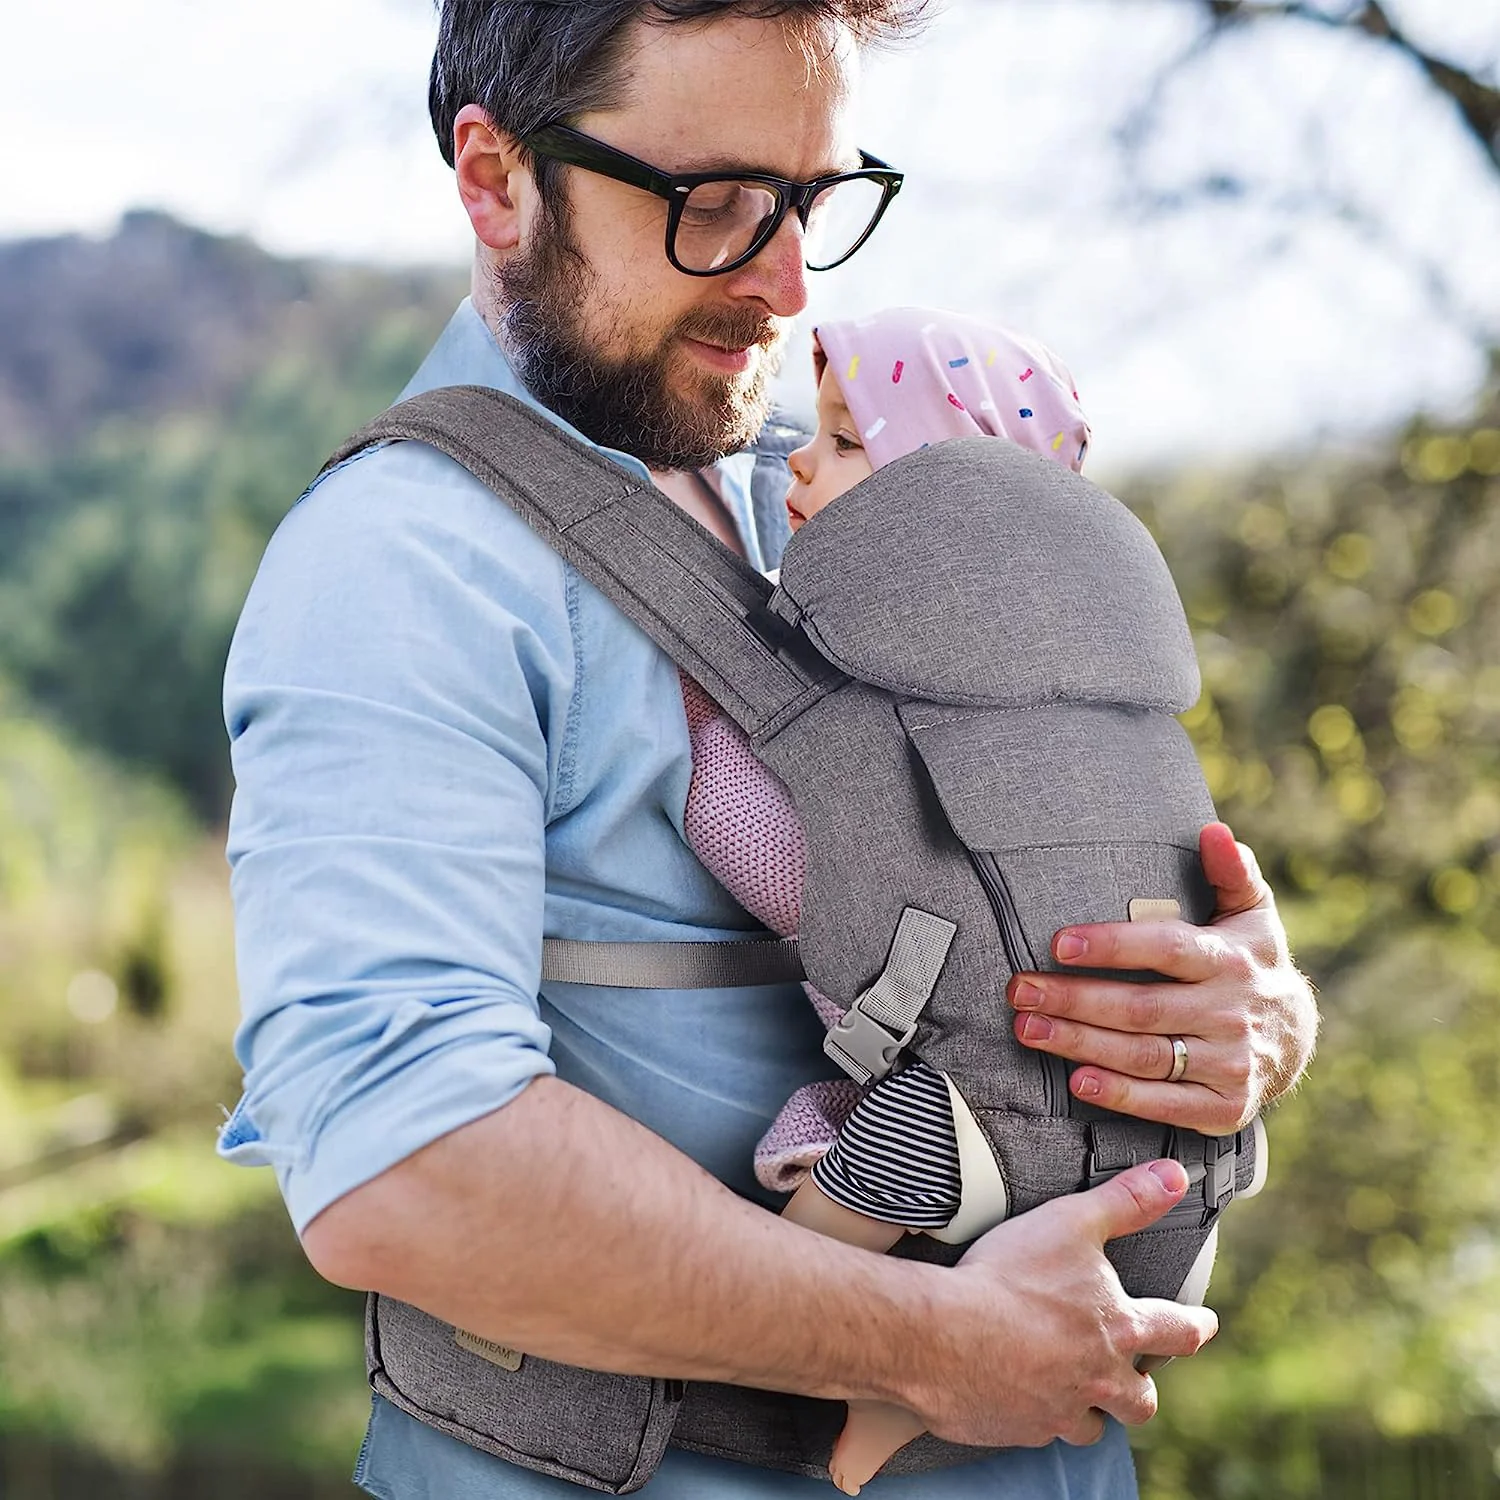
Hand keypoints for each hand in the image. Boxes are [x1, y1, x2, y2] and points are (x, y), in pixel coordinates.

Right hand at [907, 1160, 1217, 1447]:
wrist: (943, 1334)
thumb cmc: (1009, 1276)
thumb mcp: (1070, 1222)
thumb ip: (1125, 1201)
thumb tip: (1175, 1177)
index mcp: (1117, 1330)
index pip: (1176, 1331)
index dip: (1195, 1326)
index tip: (1205, 1325)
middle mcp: (1097, 1379)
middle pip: (1140, 1401)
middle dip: (1140, 1390)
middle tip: (1134, 1379)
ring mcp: (1058, 1411)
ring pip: (1091, 1426)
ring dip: (1089, 1410)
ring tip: (1074, 1393)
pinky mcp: (1019, 1430)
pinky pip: (1038, 1432)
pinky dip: (1035, 1416)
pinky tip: (1018, 1397)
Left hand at [1007, 823, 1317, 1134]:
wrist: (1295, 1038)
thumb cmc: (1249, 963)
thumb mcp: (1251, 914)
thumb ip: (1231, 873)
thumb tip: (1214, 832)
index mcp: (1231, 960)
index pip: (1166, 949)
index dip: (1113, 946)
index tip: (1059, 943)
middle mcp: (1231, 1012)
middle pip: (1142, 1008)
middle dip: (1074, 999)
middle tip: (1020, 990)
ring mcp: (1230, 1062)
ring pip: (1144, 1055)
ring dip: (1080, 1044)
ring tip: (1028, 1028)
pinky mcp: (1224, 1106)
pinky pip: (1165, 1103)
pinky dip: (1120, 1094)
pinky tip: (1077, 1080)